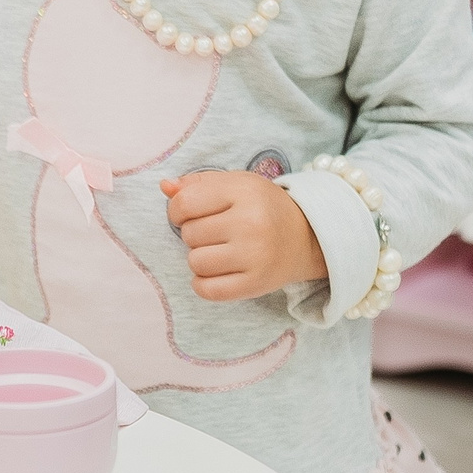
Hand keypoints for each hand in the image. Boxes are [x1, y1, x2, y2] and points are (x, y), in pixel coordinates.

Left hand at [163, 171, 327, 303]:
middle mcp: (251, 223)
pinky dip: (203, 283)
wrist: (307, 237)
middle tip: (215, 232)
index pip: (185, 203)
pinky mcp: (255, 284)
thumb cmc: (262, 207)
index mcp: (244, 192)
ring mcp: (254, 256)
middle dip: (194, 233)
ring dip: (199, 258)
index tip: (188, 214)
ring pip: (195, 262)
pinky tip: (215, 272)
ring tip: (219, 250)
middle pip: (189, 234)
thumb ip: (198, 183)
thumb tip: (164, 186)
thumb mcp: (236, 184)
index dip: (177, 211)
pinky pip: (207, 290)